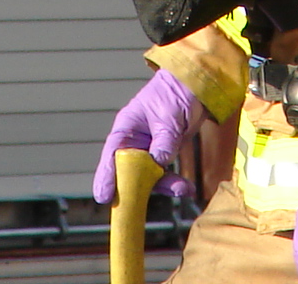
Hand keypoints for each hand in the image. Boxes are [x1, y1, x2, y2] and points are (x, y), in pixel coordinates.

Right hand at [92, 69, 202, 204]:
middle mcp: (133, 142)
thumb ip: (164, 141)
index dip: (106, 177)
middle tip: (136, 210)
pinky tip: (187, 187)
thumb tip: (159, 163)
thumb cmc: (174, 95)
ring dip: (163, 186)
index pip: (111, 155)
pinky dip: (174, 183)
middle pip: (126, 172)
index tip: (104, 197)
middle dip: (135, 190)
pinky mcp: (162, 156)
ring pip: (147, 178)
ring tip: (182, 188)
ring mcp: (147, 151)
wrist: (194, 88)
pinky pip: (163, 176)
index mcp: (126, 128)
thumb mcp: (169, 117)